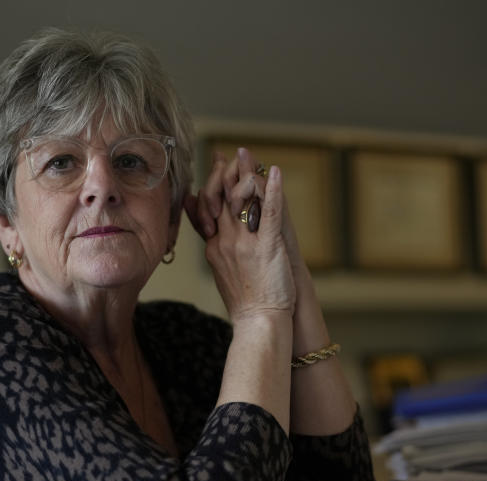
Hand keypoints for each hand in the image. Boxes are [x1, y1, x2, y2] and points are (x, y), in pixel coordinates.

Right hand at [185, 151, 294, 321]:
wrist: (258, 321)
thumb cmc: (245, 301)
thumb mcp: (222, 270)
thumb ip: (216, 246)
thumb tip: (210, 231)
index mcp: (215, 246)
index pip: (209, 206)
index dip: (214, 183)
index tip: (218, 165)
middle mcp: (226, 241)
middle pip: (223, 197)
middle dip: (228, 172)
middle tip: (235, 154)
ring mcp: (245, 243)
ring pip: (242, 200)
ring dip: (248, 174)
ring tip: (253, 157)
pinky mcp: (267, 246)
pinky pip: (268, 212)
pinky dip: (273, 190)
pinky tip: (277, 173)